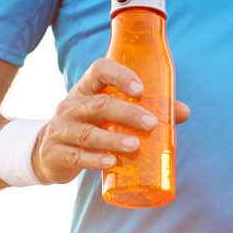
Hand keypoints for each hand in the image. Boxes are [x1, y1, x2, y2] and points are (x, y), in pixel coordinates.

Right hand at [30, 58, 189, 184]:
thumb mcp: (109, 115)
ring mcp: (61, 130)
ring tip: (135, 146)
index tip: (141, 89)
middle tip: (151, 123)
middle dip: (127, 113)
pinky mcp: (57, 154)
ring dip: (113, 139)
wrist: (47, 153)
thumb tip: (185, 112)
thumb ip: (145, 110)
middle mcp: (71, 106)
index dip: (120, 75)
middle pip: (98, 104)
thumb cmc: (90, 126)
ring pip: (88, 133)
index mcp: (85, 89)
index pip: (99, 70)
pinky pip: (77, 156)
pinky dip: (95, 159)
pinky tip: (111, 163)